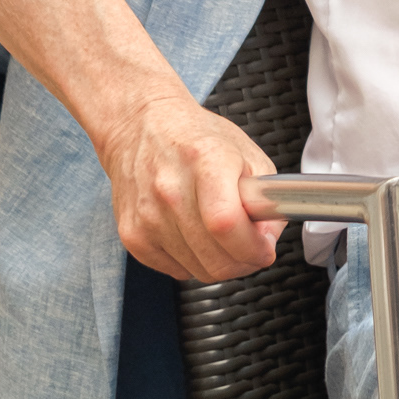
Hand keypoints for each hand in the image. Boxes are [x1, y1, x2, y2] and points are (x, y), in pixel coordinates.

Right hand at [95, 83, 279, 283]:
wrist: (141, 128)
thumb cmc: (196, 139)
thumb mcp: (247, 154)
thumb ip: (266, 198)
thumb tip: (267, 239)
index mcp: (206, 160)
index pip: (226, 223)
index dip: (252, 247)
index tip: (265, 249)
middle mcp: (170, 189)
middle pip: (213, 257)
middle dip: (243, 262)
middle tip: (251, 248)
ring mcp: (147, 215)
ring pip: (197, 270)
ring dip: (219, 262)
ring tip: (223, 235)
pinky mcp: (131, 235)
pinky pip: (176, 271)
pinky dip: (193, 261)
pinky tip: (195, 235)